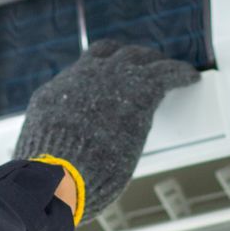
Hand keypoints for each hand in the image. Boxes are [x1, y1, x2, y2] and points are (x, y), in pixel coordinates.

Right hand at [13, 40, 198, 217]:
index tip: (104, 74)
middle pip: (109, 54)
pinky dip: (179, 73)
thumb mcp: (39, 151)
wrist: (61, 172)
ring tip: (165, 67)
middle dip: (124, 58)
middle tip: (139, 64)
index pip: (79, 72)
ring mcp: (112, 79)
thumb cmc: (49, 176)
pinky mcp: (140, 90)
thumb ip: (50, 144)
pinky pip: (166, 73)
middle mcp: (83, 78)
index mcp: (56, 93)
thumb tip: (47, 159)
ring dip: (152, 61)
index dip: (96, 71)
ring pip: (138, 58)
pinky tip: (190, 77)